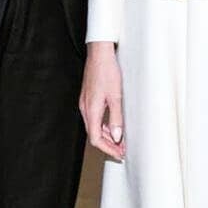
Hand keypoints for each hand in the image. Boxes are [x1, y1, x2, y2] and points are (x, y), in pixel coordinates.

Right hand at [80, 41, 125, 160]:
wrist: (99, 53)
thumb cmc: (107, 71)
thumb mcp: (116, 96)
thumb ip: (116, 118)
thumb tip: (117, 136)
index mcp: (91, 110)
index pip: (96, 138)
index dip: (108, 149)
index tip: (119, 154)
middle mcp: (85, 108)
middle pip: (94, 134)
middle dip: (108, 145)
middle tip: (122, 151)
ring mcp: (85, 102)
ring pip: (93, 126)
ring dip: (106, 136)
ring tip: (119, 141)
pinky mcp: (88, 97)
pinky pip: (94, 117)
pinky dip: (103, 125)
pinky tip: (112, 125)